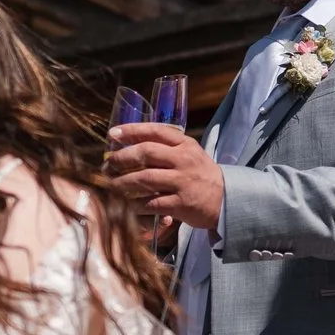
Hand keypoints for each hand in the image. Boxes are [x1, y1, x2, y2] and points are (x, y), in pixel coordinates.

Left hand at [104, 125, 223, 230]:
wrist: (227, 200)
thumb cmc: (202, 175)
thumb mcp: (190, 154)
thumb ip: (166, 147)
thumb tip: (130, 145)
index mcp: (185, 145)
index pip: (155, 131)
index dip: (131, 130)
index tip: (112, 134)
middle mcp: (184, 160)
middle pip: (146, 153)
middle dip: (121, 158)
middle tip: (107, 164)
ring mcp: (183, 182)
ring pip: (145, 178)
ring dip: (123, 182)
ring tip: (111, 184)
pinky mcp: (182, 204)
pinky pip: (152, 203)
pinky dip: (136, 204)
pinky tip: (127, 204)